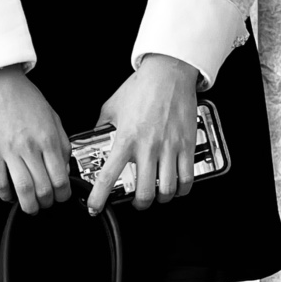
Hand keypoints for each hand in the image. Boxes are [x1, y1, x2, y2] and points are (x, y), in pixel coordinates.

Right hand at [0, 65, 71, 214]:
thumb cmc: (25, 98)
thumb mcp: (53, 117)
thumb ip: (62, 143)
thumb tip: (64, 168)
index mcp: (48, 138)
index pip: (60, 177)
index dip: (63, 194)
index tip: (61, 197)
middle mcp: (30, 147)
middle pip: (43, 188)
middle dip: (47, 202)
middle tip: (47, 203)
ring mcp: (8, 151)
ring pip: (22, 189)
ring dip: (28, 205)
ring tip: (30, 207)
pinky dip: (6, 195)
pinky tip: (10, 195)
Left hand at [86, 54, 198, 214]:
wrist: (168, 73)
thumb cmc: (140, 88)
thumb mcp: (111, 108)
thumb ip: (101, 127)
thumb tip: (93, 137)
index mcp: (125, 140)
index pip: (108, 176)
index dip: (99, 197)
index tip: (94, 208)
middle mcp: (148, 147)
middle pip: (145, 191)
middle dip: (139, 204)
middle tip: (136, 202)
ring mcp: (170, 148)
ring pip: (168, 189)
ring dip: (161, 198)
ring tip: (157, 196)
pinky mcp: (187, 145)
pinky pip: (187, 177)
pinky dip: (182, 189)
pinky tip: (177, 188)